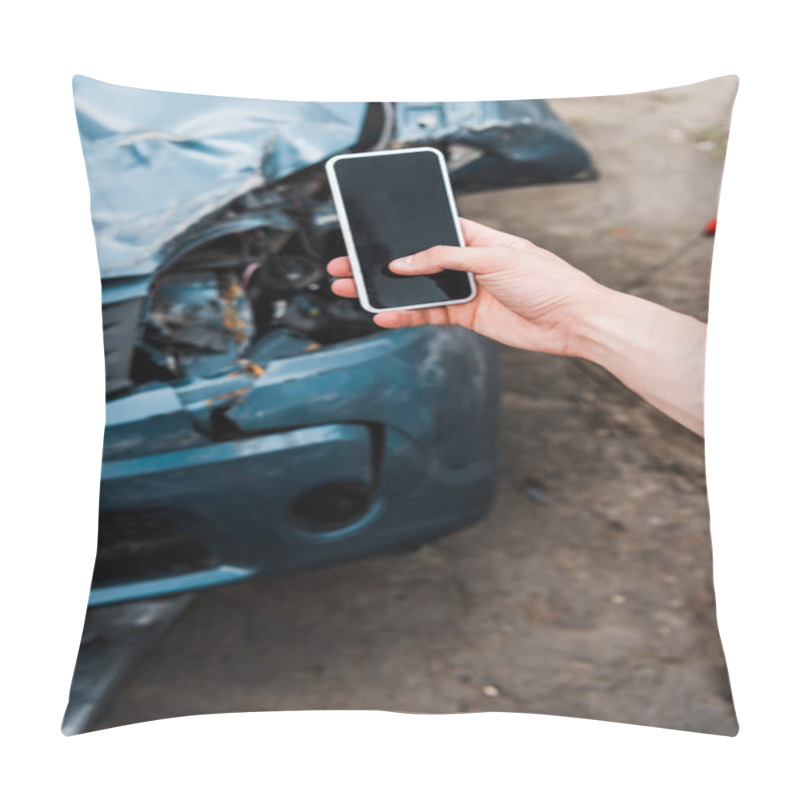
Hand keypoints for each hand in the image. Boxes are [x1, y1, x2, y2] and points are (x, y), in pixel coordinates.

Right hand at [326, 217, 602, 354]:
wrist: (572, 321)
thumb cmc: (545, 279)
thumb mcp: (494, 257)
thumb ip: (446, 258)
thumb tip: (405, 262)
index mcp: (476, 237)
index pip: (429, 230)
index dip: (400, 233)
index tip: (369, 236)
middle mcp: (466, 263)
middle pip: (414, 262)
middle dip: (379, 264)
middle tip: (345, 265)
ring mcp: (466, 291)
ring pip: (416, 290)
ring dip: (385, 292)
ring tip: (351, 291)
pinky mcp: (467, 317)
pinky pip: (429, 315)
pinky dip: (406, 317)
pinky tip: (383, 316)